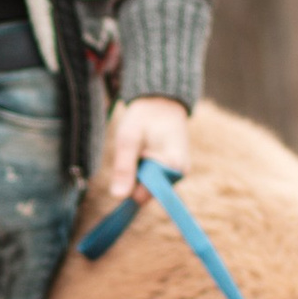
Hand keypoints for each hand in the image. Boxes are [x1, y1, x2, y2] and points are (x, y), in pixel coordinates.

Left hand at [101, 93, 189, 207]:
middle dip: (134, 177)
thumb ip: (124, 168)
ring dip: (138, 172)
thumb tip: (118, 197)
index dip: (129, 185)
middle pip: (146, 192)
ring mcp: (177, 173)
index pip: (145, 194)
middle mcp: (179, 174)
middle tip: (134, 152)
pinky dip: (143, 169)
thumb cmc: (144, 117)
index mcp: (173, 166)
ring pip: (147, 186)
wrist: (161, 102)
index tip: (126, 163)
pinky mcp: (173, 171)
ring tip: (140, 150)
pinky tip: (144, 152)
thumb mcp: (128, 139)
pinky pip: (152, 179)